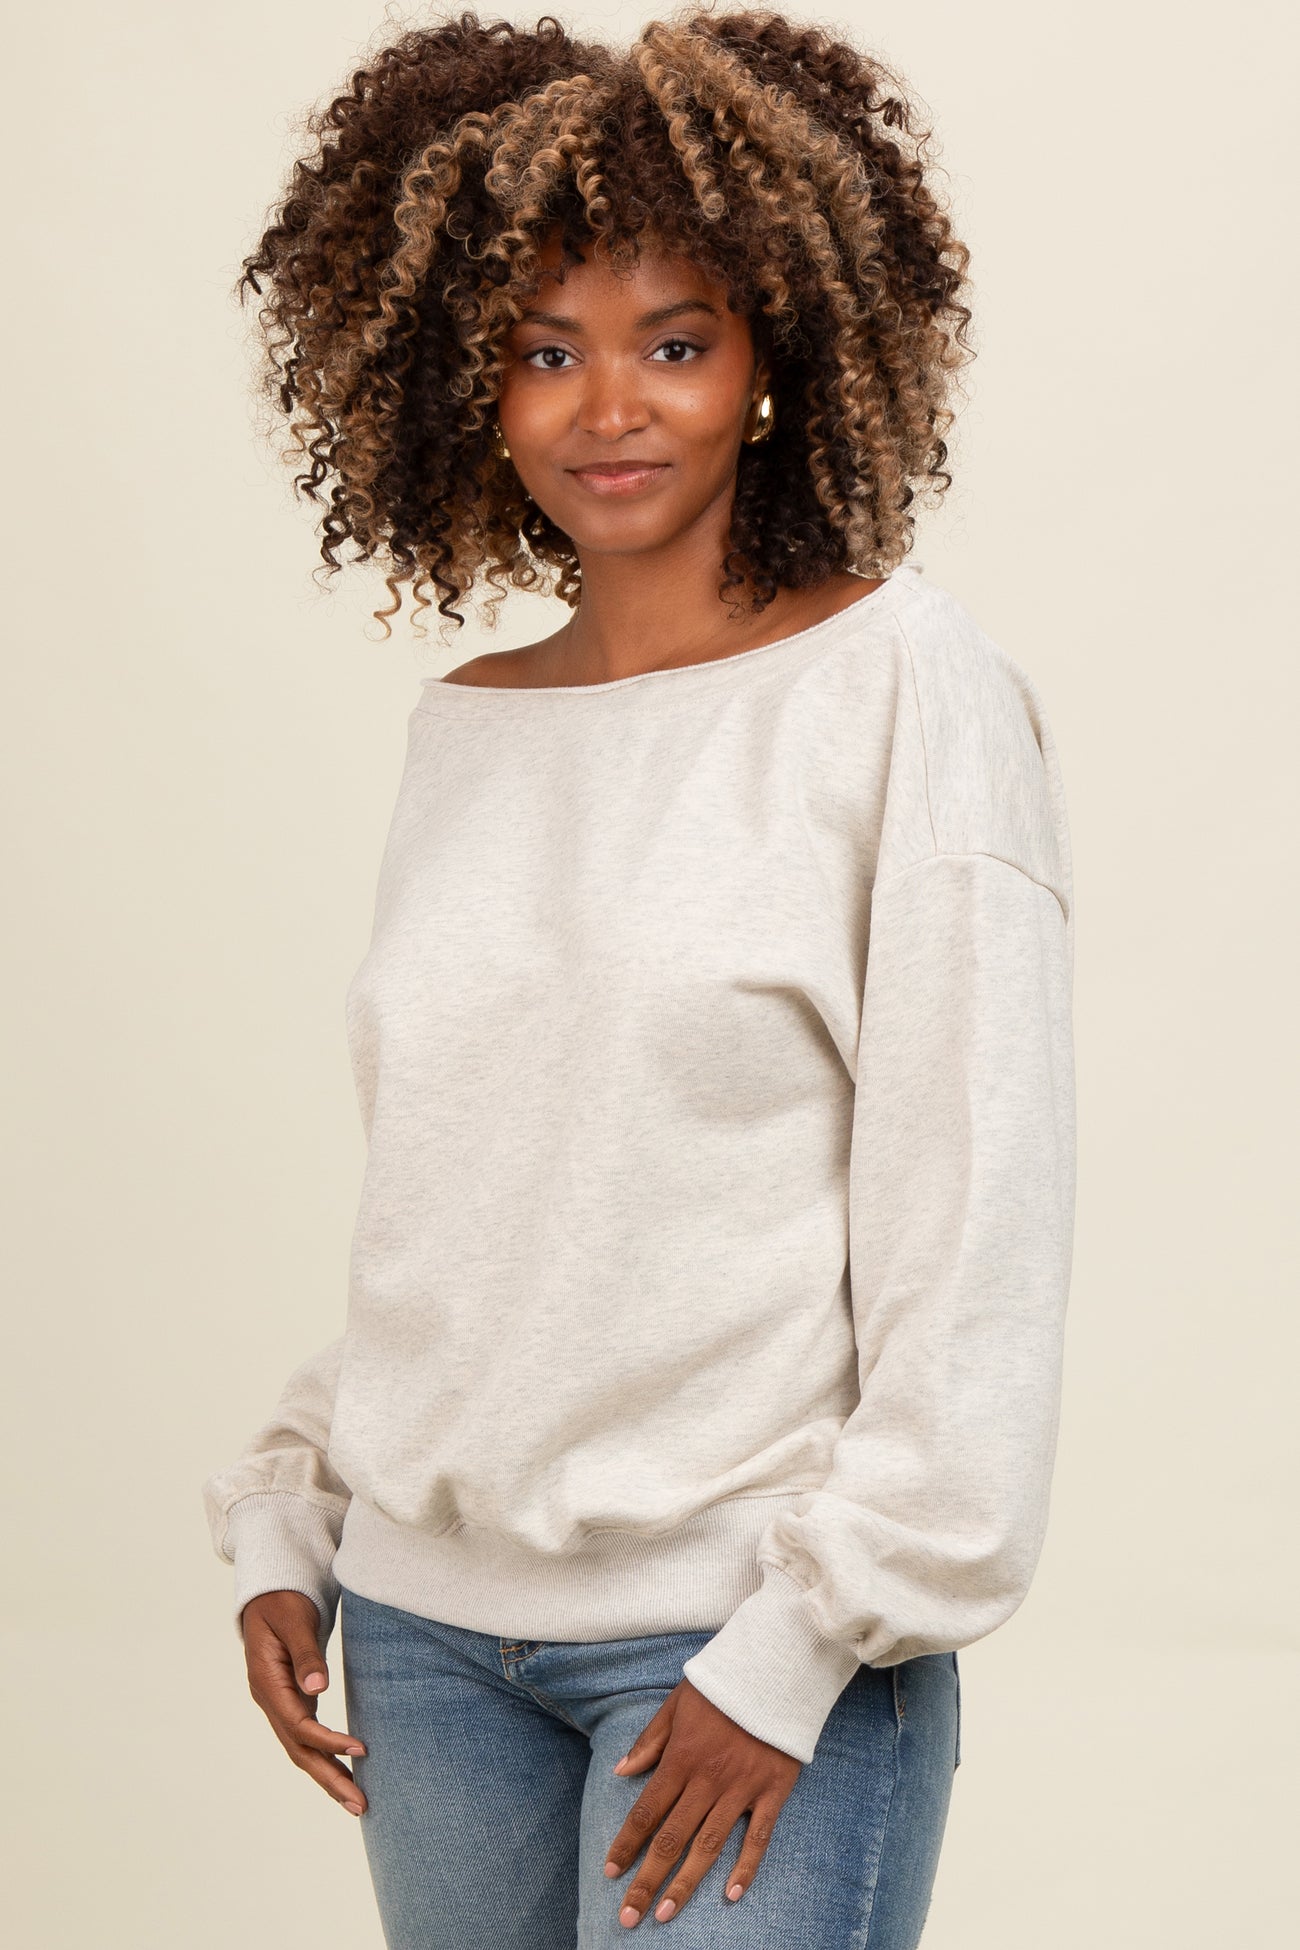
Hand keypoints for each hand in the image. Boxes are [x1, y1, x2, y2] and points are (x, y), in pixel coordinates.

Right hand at [241, 1590, 368, 1815]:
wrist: (268, 1593)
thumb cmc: (282, 1601)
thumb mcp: (293, 1620)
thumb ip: (304, 1653)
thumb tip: (317, 1688)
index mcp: (267, 1683)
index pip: (298, 1724)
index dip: (328, 1740)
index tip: (360, 1750)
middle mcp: (270, 1700)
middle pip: (299, 1750)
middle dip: (329, 1778)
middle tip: (361, 1806)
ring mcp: (280, 1704)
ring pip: (302, 1749)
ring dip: (328, 1776)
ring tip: (357, 1802)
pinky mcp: (292, 1701)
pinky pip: (308, 1737)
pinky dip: (326, 1757)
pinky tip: (345, 1772)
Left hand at [602, 1677, 800, 1926]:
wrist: (776, 1669)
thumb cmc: (722, 1684)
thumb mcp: (677, 1703)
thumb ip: (650, 1740)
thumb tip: (621, 1771)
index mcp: (682, 1757)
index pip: (646, 1811)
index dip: (626, 1844)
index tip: (610, 1873)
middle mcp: (708, 1779)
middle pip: (671, 1838)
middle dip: (646, 1880)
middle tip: (627, 1917)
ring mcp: (741, 1788)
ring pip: (708, 1846)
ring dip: (684, 1884)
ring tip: (664, 1915)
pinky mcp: (772, 1791)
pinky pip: (758, 1837)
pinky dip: (745, 1868)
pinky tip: (730, 1895)